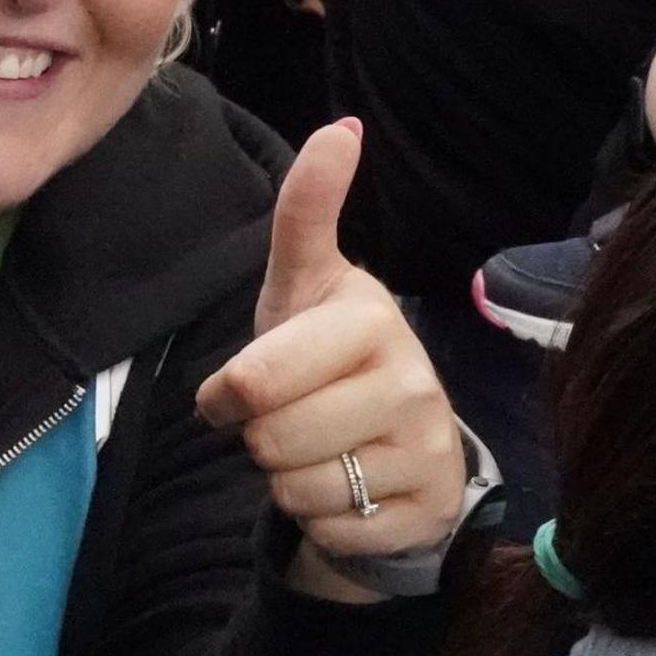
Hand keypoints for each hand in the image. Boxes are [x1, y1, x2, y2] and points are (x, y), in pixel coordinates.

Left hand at [195, 121, 469, 601]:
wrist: (393, 446)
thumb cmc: (324, 356)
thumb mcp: (301, 287)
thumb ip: (306, 214)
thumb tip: (340, 129)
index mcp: (370, 318)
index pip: (255, 377)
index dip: (228, 393)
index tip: (241, 389)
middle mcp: (413, 377)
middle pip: (269, 436)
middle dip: (258, 436)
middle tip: (288, 418)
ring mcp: (427, 445)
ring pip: (296, 485)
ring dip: (287, 477)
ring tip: (320, 449)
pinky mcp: (427, 506)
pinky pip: (328, 526)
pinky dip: (321, 518)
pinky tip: (349, 486)